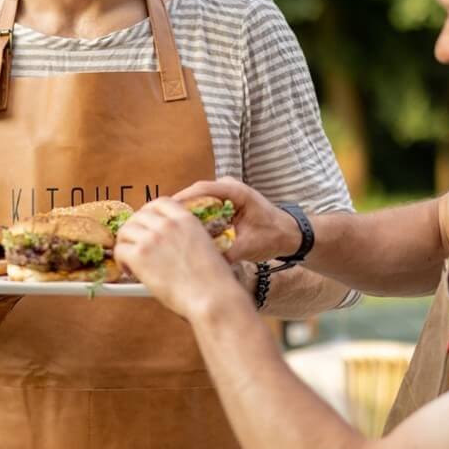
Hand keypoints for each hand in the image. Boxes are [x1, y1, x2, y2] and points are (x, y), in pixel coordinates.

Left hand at [116, 197, 240, 317]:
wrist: (212, 297)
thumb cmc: (214, 281)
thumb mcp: (205, 246)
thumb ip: (186, 238)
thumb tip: (171, 245)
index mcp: (186, 219)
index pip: (159, 203)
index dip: (149, 213)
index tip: (147, 225)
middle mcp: (167, 224)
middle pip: (138, 216)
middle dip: (134, 229)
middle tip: (134, 244)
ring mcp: (152, 238)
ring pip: (125, 231)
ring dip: (125, 244)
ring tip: (130, 260)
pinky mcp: (140, 256)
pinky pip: (120, 251)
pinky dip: (121, 261)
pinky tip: (129, 271)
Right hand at [173, 178, 300, 263]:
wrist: (288, 233)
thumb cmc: (273, 237)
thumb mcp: (250, 247)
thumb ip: (228, 252)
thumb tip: (204, 261)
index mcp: (236, 192)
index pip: (203, 189)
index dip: (182, 200)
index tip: (165, 212)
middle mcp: (228, 187)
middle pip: (195, 193)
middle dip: (177, 208)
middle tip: (159, 223)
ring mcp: (224, 193)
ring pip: (196, 200)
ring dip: (183, 213)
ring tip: (166, 227)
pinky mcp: (222, 202)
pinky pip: (202, 206)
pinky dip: (192, 217)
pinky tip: (181, 230)